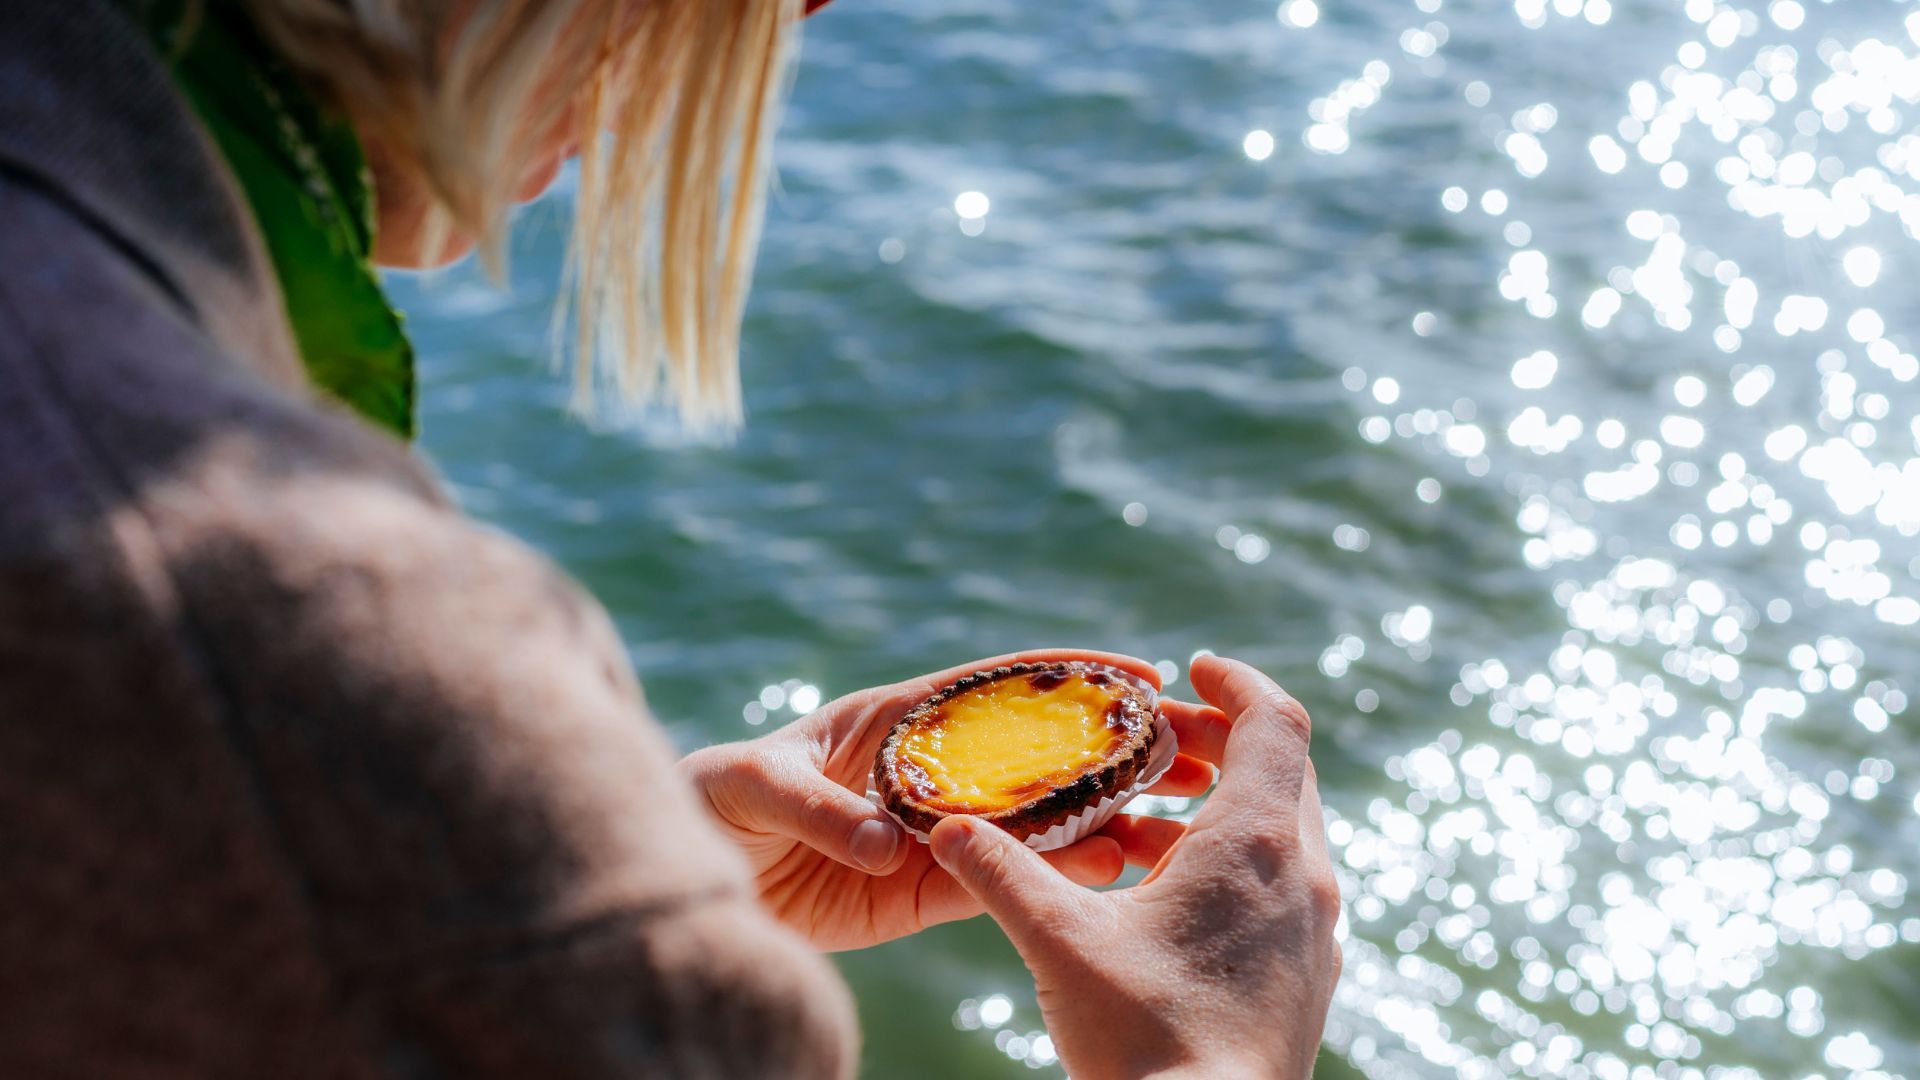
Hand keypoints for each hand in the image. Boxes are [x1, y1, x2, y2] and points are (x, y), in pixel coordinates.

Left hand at [678, 649, 1223, 951]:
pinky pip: (998, 881)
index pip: (996, 686)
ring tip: (1170, 823)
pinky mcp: (921, 892)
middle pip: (1037, 753)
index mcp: (897, 717)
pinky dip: (1053, 877)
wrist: (680, 877)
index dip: (1068, 675)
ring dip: (1102, 818)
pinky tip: (1109, 871)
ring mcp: (932, 832)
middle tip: (1189, 754)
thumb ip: (817, 805)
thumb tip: (886, 844)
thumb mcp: (749, 783)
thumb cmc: (705, 800)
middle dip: (1114, 750)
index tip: (1140, 672)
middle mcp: (928, 771)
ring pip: (1034, 822)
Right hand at [927, 655, 1341, 1078]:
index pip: (1273, 720)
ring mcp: (1314, 933)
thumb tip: (947, 828)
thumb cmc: (1145, 1041)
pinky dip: (1228, 865)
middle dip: (1215, 743)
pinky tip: (1160, 899)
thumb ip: (1000, 873)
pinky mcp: (1306, 978)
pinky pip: (1278, 889)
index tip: (1187, 669)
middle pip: (1279, 771)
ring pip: (1278, 834)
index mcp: (1257, 844)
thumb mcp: (1058, 942)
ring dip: (1213, 811)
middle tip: (1149, 741)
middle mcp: (1305, 877)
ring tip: (1133, 826)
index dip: (1234, 682)